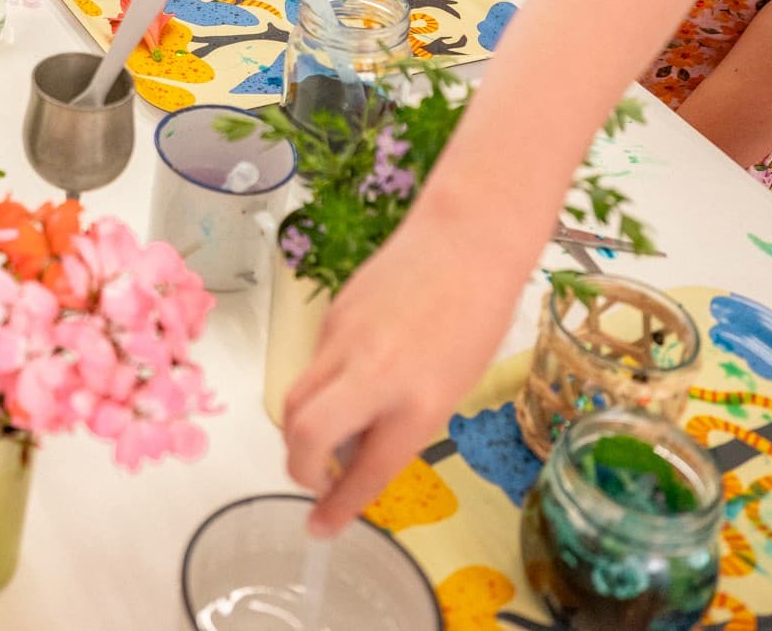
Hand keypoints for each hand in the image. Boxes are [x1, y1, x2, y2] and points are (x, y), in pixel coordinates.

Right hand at [281, 200, 530, 535]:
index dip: (338, 507)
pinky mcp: (331, 316)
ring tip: (330, 435)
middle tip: (315, 478)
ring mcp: (343, 341)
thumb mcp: (450, 389)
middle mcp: (372, 374)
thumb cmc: (475, 318)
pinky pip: (314, 364)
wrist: (464, 243)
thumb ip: (401, 421)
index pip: (363, 470)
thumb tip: (358, 447)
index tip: (319, 528)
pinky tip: (351, 376)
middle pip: (303, 433)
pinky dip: (322, 385)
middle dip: (300, 467)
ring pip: (296, 398)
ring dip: (302, 429)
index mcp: (416, 403)